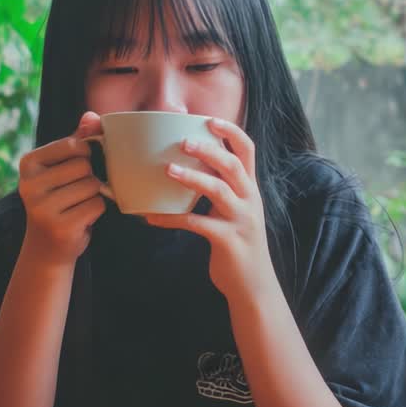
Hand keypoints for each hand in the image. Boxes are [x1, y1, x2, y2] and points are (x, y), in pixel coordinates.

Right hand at [17, 112, 106, 268]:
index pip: (75, 145)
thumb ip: (76, 141)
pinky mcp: (60, 226)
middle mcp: (29, 184)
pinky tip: (80, 218)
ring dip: (93, 196)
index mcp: (28, 163)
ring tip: (76, 206)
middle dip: (89, 178)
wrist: (46, 248)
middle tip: (74, 194)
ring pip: (93, 186)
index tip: (73, 172)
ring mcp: (43, 207)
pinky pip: (97, 205)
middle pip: (85, 166)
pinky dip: (96, 211)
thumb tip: (91, 116)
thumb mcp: (60, 168)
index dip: (85, 156)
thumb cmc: (58, 200)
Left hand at [143, 117, 277, 301]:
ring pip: (219, 189)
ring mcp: (241, 220)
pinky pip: (197, 223)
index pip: (247, 150)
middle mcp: (250, 200)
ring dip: (192, 177)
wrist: (254, 287)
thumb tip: (184, 168)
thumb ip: (219, 190)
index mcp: (250, 189)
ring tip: (168, 170)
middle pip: (233, 165)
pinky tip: (152, 217)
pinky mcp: (228, 240)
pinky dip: (172, 218)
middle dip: (209, 149)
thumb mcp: (234, 212)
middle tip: (182, 141)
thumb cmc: (237, 245)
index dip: (231, 132)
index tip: (209, 119)